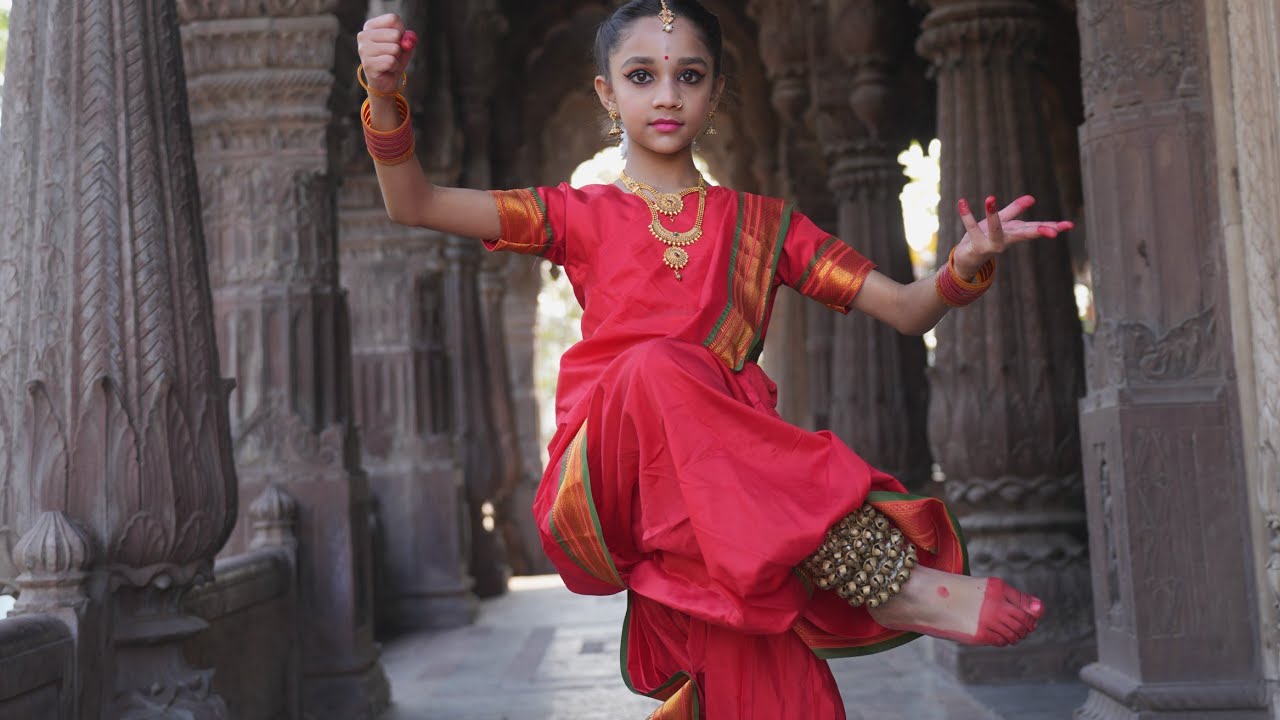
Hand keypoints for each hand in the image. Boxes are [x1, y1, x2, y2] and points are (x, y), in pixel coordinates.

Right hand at [358, 14, 417, 95]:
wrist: (386, 80)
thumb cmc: (394, 58)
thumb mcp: (404, 44)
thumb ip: (409, 37)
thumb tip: (407, 37)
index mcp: (370, 26)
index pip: (393, 19)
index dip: (402, 30)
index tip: (398, 39)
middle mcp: (363, 35)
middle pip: (395, 34)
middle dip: (400, 47)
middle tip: (393, 54)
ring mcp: (363, 50)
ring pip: (394, 49)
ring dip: (397, 58)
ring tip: (389, 61)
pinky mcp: (368, 64)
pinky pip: (391, 61)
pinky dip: (394, 67)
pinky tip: (387, 69)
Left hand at [953, 195, 1073, 277]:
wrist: (967, 259)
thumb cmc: (987, 238)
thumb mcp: (1003, 222)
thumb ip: (1014, 210)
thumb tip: (1032, 198)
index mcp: (1015, 233)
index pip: (1036, 228)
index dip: (1052, 227)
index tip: (1069, 226)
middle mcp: (1006, 241)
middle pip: (1024, 234)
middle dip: (1039, 231)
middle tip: (1054, 231)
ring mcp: (990, 244)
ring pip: (995, 229)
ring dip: (992, 214)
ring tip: (990, 197)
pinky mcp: (975, 245)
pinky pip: (970, 228)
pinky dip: (966, 215)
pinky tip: (961, 202)